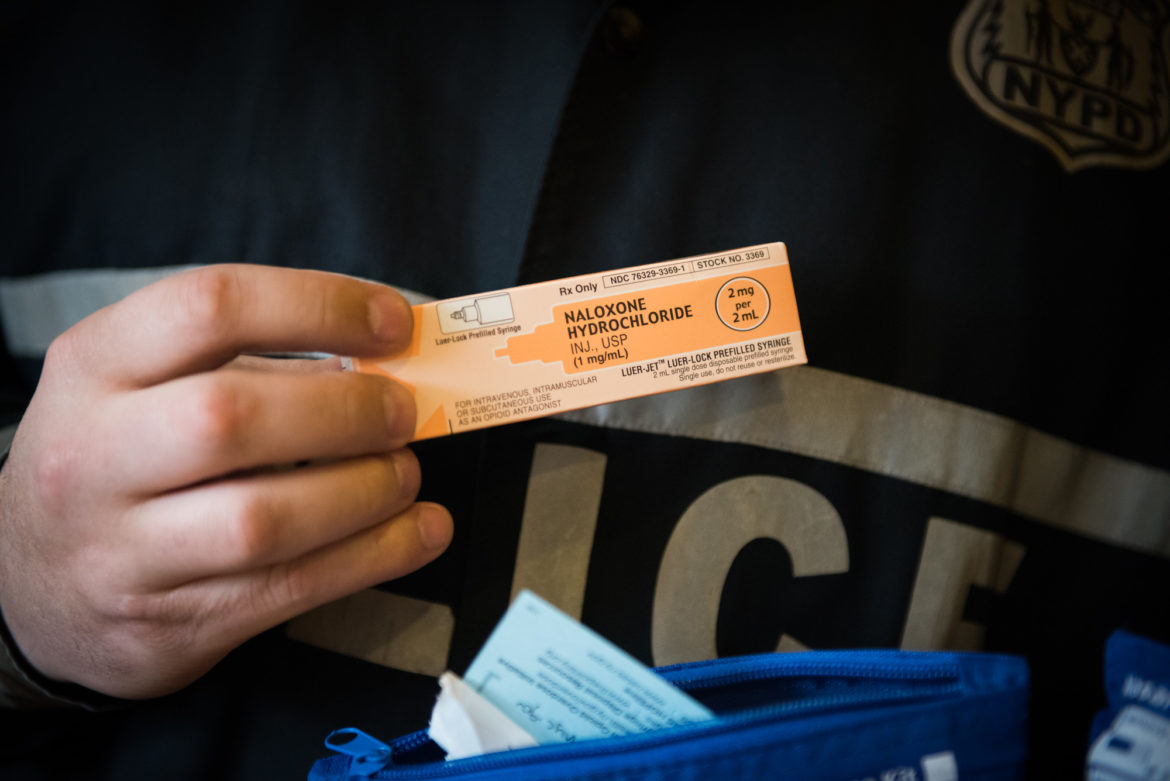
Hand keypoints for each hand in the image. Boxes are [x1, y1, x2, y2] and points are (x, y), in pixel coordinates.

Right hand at [0, 265, 452, 698]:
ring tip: (404, 474)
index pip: (209, 308)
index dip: (318, 307)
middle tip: (402, 412)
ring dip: (366, 491)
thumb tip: (381, 362)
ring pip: (264, 518)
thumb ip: (251, 367)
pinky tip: (421, 530)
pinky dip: (377, 555)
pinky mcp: (172, 621)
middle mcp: (95, 456)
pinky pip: (292, 587)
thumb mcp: (146, 389)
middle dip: (345, 411)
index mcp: (94, 367)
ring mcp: (126, 549)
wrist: (32, 589)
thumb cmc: (118, 463)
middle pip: (231, 417)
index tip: (392, 324)